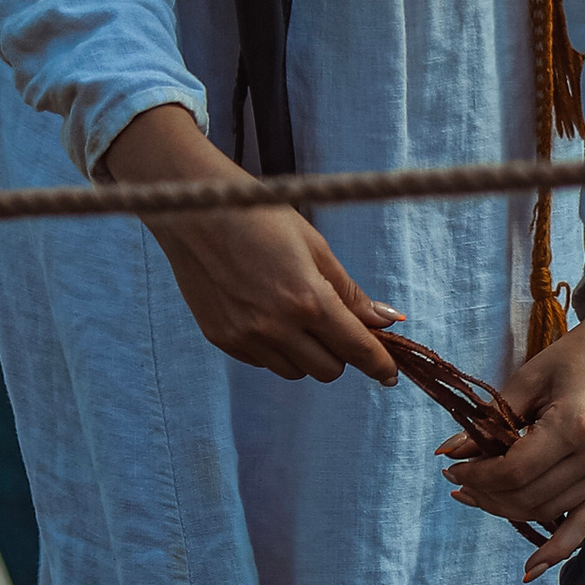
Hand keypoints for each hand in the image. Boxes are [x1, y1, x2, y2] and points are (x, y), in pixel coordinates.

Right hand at [99, 105, 402, 383]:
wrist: (195, 210)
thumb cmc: (261, 218)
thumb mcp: (315, 247)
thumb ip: (350, 292)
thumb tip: (386, 320)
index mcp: (308, 300)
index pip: (357, 349)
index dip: (379, 365)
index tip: (389, 374)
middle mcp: (277, 327)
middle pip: (329, 370)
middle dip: (341, 352)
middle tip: (335, 323)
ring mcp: (246, 337)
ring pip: (296, 371)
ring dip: (307, 353)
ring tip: (295, 314)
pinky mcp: (221, 339)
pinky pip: (263, 361)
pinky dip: (274, 348)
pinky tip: (265, 313)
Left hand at [444, 271, 584, 577]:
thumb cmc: (584, 351)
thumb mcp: (533, 377)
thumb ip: (493, 418)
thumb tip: (451, 451)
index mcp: (575, 427)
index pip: (513, 471)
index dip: (477, 474)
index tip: (452, 467)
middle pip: (528, 498)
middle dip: (486, 494)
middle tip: (459, 482)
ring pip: (548, 513)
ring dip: (508, 512)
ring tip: (480, 497)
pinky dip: (561, 549)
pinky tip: (534, 567)